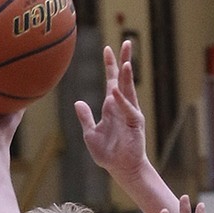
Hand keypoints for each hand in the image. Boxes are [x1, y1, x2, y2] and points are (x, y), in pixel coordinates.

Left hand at [74, 41, 146, 184]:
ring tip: (125, 62)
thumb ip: (85, 118)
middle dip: (125, 61)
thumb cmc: (108, 154)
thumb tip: (78, 102)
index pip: (111, 81)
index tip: (107, 49)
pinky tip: (114, 92)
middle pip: (124, 79)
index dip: (110, 65)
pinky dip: (121, 101)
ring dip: (127, 76)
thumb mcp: (90, 134)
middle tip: (126, 43)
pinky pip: (128, 109)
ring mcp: (130, 114)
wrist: (122, 169)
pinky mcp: (135, 124)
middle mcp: (122, 106)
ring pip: (129, 90)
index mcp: (111, 106)